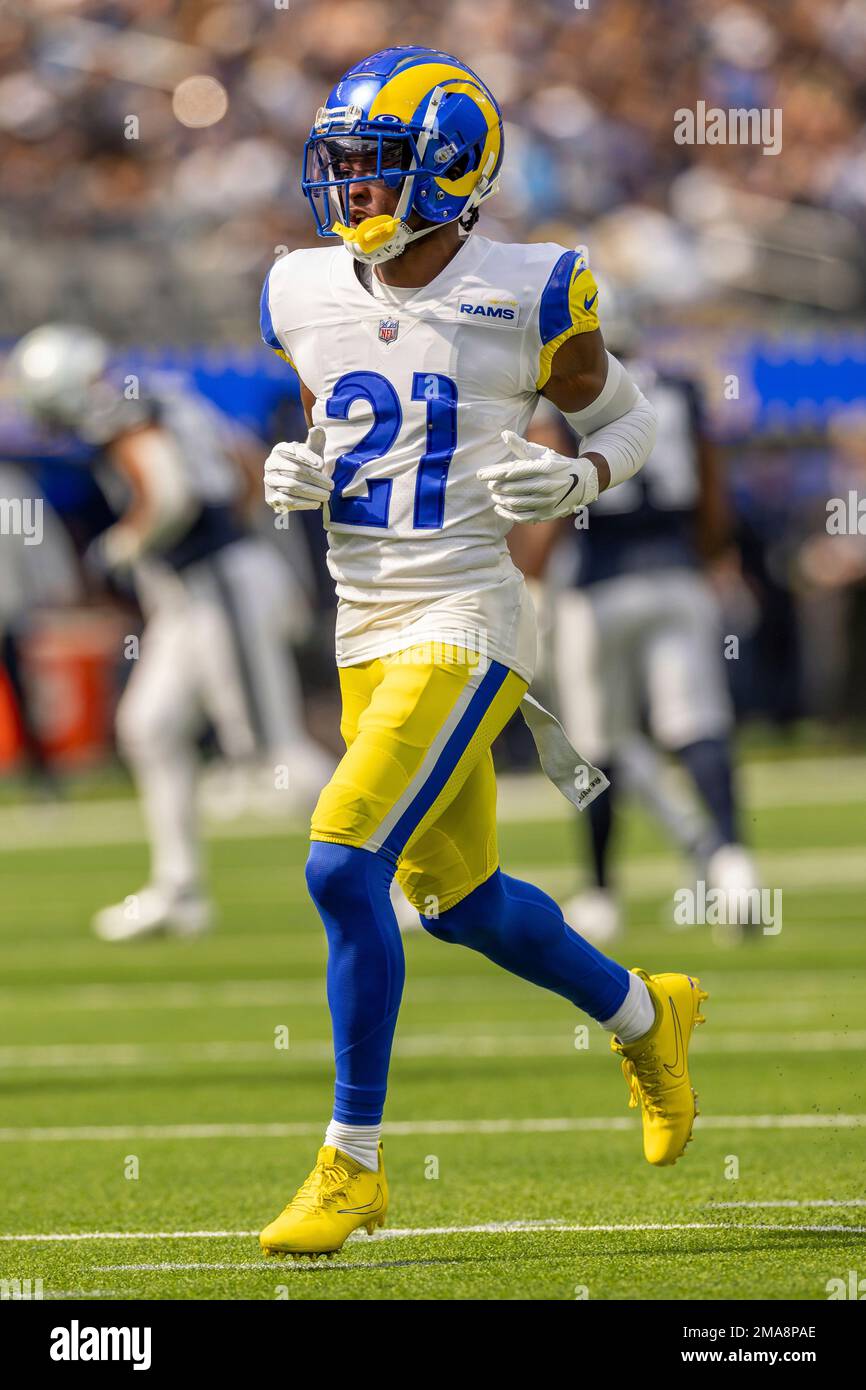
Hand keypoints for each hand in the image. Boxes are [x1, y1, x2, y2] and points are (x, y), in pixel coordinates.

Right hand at [264, 426, 332, 512]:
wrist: (296, 485)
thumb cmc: (306, 464)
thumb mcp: (312, 452)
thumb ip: (315, 441)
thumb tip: (318, 430)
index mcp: (280, 450)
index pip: (293, 451)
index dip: (307, 457)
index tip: (321, 465)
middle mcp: (271, 464)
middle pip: (295, 471)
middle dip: (316, 478)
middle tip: (331, 485)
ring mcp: (270, 481)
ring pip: (292, 486)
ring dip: (312, 492)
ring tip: (327, 495)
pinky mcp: (272, 497)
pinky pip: (288, 500)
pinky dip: (304, 502)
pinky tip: (316, 503)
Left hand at [477, 430, 599, 522]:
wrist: (583, 483)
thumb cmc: (558, 464)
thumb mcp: (542, 452)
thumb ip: (522, 446)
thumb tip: (504, 435)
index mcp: (544, 468)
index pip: (513, 471)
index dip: (494, 473)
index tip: (480, 474)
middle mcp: (546, 485)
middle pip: (512, 488)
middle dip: (496, 487)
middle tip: (489, 485)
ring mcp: (547, 502)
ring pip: (516, 503)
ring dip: (500, 500)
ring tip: (494, 495)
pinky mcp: (546, 514)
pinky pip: (522, 517)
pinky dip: (507, 514)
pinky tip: (499, 508)